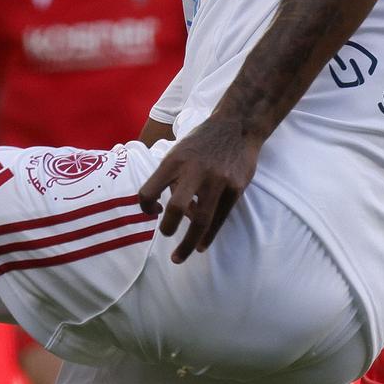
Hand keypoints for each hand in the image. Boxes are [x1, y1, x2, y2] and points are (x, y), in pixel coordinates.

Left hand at [136, 115, 262, 261]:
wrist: (238, 126)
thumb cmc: (202, 141)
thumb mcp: (178, 151)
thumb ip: (169, 177)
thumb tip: (169, 210)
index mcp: (174, 161)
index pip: (149, 190)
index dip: (145, 207)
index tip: (154, 213)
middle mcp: (194, 171)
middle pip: (175, 208)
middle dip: (168, 229)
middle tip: (166, 236)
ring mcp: (217, 180)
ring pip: (200, 220)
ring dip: (187, 243)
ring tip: (179, 257)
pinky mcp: (235, 188)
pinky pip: (219, 218)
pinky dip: (208, 235)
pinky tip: (200, 245)